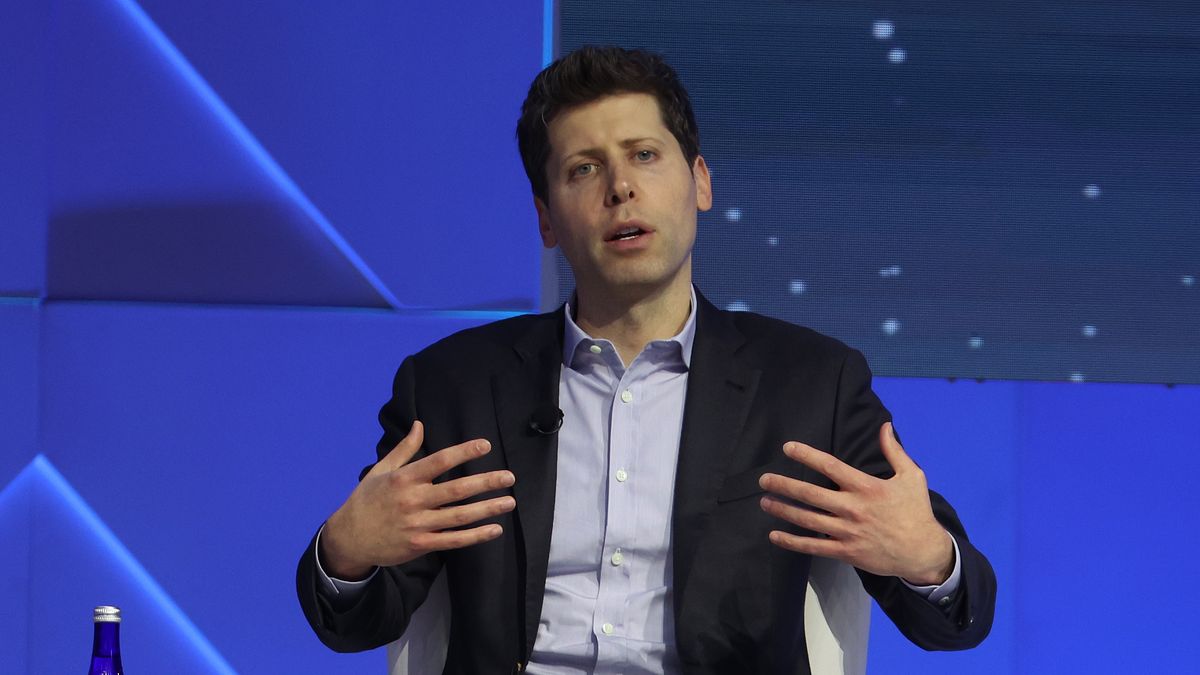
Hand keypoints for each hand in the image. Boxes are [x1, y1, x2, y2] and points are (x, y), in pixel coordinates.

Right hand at [319, 421, 516, 579]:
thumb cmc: (367, 499)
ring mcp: (417, 524)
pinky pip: (453, 541)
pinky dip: (476, 536)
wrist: (348, 538)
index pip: (439, 461)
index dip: (464, 452)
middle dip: (486, 482)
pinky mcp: (420, 545)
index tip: (486, 445)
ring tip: (510, 501)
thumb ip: (405, 449)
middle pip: (456, 490)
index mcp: (404, 479)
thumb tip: (420, 424)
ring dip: (487, 509)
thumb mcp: (381, 470)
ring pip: (459, 516)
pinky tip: (495, 529)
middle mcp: (413, 500)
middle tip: (510, 477)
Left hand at [758, 422, 953, 584]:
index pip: (830, 467)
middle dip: (784, 485)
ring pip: (807, 520)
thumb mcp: (912, 477)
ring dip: (783, 510)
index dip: (807, 455)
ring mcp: (847, 532)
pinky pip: (813, 547)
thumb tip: (884, 426)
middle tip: (764, 479)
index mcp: (866, 487)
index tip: (787, 448)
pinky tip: (774, 535)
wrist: (923, 551)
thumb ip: (895, 451)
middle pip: (811, 494)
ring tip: (764, 502)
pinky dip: (792, 542)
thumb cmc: (916, 511)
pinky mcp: (846, 552)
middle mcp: (852, 508)